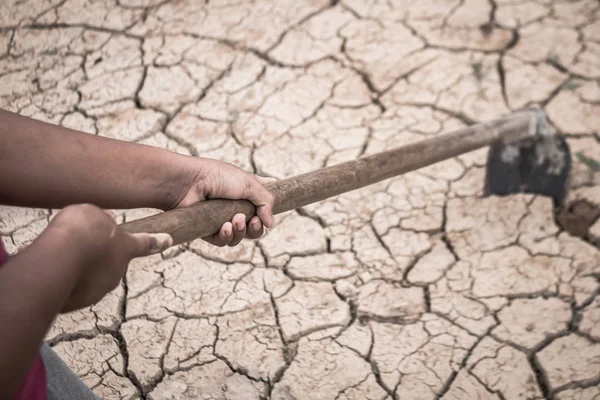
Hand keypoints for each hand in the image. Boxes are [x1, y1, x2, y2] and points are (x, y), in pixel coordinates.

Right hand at [49, 204, 171, 311]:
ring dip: (75, 267)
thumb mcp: (91, 214)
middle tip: (75, 243)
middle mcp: (116, 271)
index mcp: (125, 247)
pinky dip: (62, 280)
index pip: (145, 243)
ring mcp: (99, 289)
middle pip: (108, 260)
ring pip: (87, 275)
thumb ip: (100, 220)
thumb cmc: (77, 232)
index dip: (156, 241)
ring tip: (58, 256)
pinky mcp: (79, 302)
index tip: (168, 240)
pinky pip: (70, 287)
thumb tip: (104, 223)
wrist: (58, 261)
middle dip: (94, 254)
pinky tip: (50, 270)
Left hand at [176, 159, 275, 246]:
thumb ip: (266, 202)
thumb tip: (270, 224)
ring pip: (239, 236)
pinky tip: (224, 227)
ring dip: (241, 231)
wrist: (188, 183)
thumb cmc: (217, 177)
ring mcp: (221, 218)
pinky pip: (223, 241)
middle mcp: (234, 206)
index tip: (267, 210)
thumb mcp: (249, 183)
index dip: (268, 209)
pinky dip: (226, 236)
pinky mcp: (208, 229)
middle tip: (252, 221)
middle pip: (254, 227)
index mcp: (246, 191)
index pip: (262, 202)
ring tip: (235, 220)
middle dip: (256, 228)